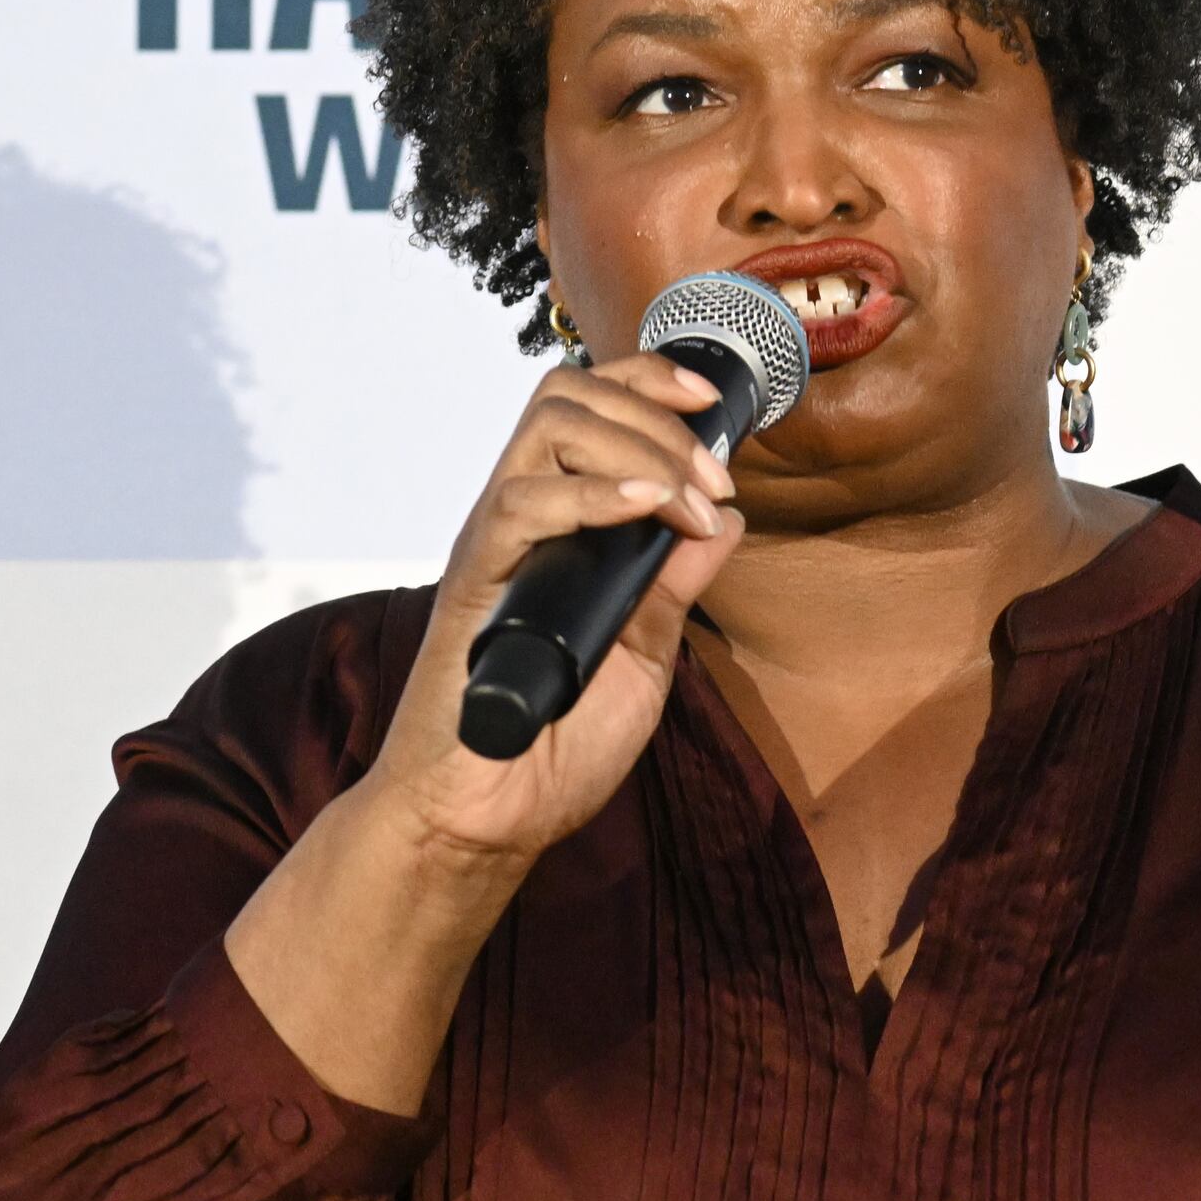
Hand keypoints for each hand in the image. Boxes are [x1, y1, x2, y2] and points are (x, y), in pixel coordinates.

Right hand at [352, 354, 747, 876]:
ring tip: (686, 504)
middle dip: (659, 416)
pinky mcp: (474, 579)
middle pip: (571, 394)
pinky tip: (646, 511)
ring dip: (639, 447)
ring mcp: (496, 542)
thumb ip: (676, 585)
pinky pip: (523, 501)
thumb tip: (726, 521)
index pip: (590, 406)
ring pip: (549, 425)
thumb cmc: (555, 743)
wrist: (489, 817)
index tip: (711, 404)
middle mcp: (522, 517)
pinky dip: (595, 493)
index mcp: (558, 524)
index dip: (649, 383)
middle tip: (713, 482)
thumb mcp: (645, 653)